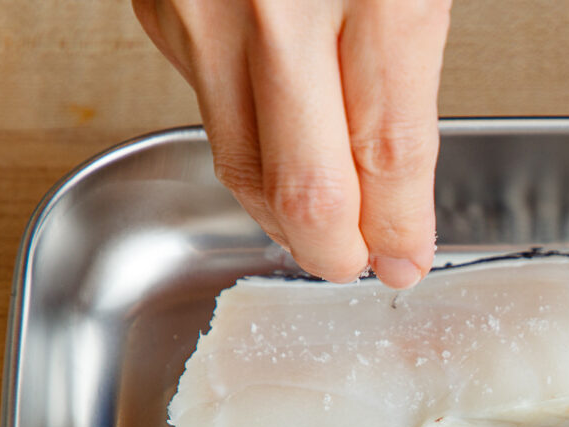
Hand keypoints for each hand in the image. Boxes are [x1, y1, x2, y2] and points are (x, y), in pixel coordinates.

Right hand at [132, 0, 450, 287]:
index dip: (399, 227)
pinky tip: (276, 135)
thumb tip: (396, 189)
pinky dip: (246, 140)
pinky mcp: (162, 10)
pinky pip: (207, 109)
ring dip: (283, 215)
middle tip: (353, 259)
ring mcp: (206, 11)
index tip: (406, 256)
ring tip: (318, 220)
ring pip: (241, 167)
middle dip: (333, 249)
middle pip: (306, 190)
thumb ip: (406, 72)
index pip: (388, 156)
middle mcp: (278, 8)